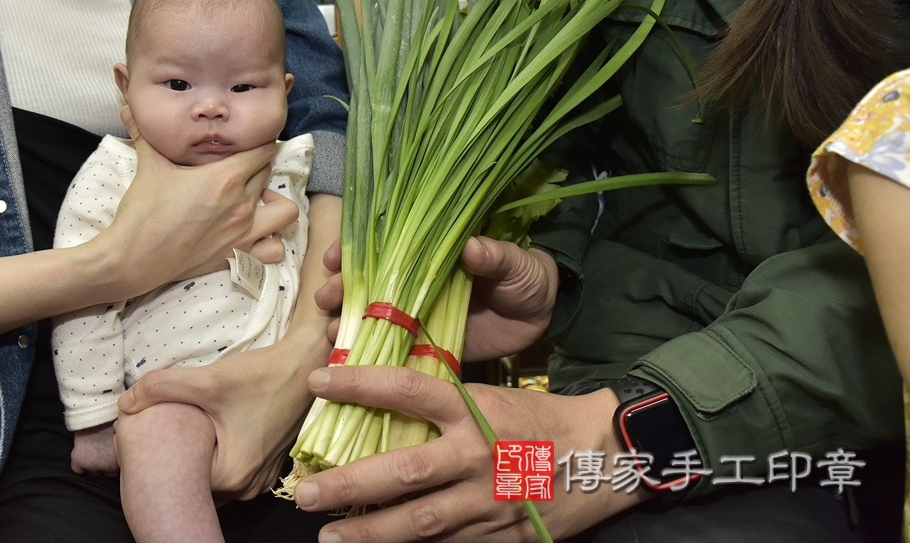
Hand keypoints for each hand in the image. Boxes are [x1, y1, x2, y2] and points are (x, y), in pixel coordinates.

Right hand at [108, 106, 297, 294]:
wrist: (133, 259)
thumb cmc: (142, 212)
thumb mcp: (149, 167)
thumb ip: (144, 134)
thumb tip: (128, 108)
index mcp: (224, 177)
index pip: (263, 150)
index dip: (260, 141)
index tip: (249, 140)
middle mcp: (241, 203)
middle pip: (269, 173)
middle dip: (260, 166)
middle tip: (241, 165)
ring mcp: (243, 232)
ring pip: (285, 211)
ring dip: (276, 203)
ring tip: (258, 199)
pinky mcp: (238, 256)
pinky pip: (275, 249)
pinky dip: (272, 240)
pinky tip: (254, 232)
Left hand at [118, 335, 318, 499]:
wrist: (306, 364)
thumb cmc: (261, 376)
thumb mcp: (208, 380)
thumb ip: (161, 388)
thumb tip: (124, 402)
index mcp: (231, 477)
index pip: (179, 483)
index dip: (158, 463)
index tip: (145, 442)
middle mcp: (248, 488)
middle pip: (196, 483)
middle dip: (177, 462)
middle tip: (158, 435)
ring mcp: (260, 481)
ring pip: (213, 478)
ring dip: (197, 459)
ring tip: (181, 433)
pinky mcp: (267, 467)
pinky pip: (230, 471)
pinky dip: (215, 456)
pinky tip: (206, 433)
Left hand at [293, 366, 645, 540]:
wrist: (604, 457)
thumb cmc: (539, 420)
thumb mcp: (490, 397)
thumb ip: (443, 404)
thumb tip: (382, 402)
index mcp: (475, 410)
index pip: (407, 390)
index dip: (359, 385)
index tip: (316, 382)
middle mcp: (477, 456)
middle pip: (404, 471)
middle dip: (350, 484)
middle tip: (305, 491)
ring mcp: (488, 502)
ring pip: (420, 522)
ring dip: (370, 533)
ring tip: (329, 536)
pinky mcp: (502, 537)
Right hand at [313, 236, 557, 359]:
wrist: (544, 317)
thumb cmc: (526, 277)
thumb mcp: (514, 263)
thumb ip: (494, 256)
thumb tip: (472, 248)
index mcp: (429, 253)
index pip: (381, 245)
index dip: (351, 248)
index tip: (334, 258)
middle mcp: (414, 282)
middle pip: (365, 282)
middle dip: (339, 287)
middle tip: (326, 299)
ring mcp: (416, 315)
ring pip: (370, 316)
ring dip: (346, 322)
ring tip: (333, 331)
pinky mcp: (425, 346)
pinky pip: (391, 351)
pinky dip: (368, 356)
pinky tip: (350, 361)